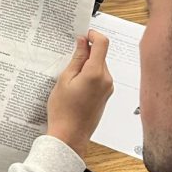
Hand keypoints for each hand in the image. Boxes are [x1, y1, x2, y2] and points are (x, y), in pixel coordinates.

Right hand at [46, 31, 112, 156]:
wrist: (69, 136)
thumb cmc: (63, 111)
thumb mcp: (65, 79)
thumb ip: (77, 58)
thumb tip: (83, 42)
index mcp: (96, 73)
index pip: (102, 43)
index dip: (93, 35)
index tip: (83, 35)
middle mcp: (106, 80)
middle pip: (100, 55)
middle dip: (86, 53)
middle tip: (69, 58)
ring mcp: (108, 88)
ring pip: (99, 66)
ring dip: (86, 65)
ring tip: (69, 77)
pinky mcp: (106, 95)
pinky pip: (99, 78)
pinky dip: (89, 75)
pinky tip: (75, 86)